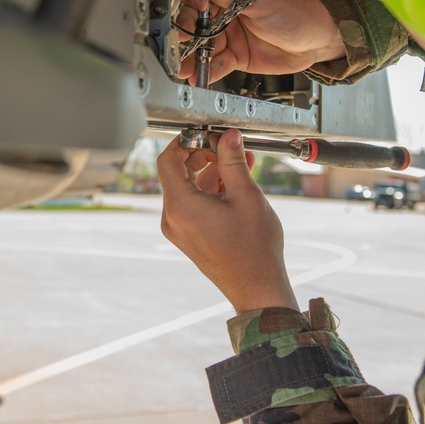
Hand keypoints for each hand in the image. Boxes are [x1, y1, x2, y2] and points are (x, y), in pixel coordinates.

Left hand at [156, 129, 298, 313]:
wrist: (257, 288)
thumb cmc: (254, 250)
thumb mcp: (246, 196)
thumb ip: (233, 162)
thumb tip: (228, 137)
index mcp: (180, 206)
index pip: (167, 160)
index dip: (185, 141)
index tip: (206, 135)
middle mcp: (172, 218)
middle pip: (178, 172)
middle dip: (204, 155)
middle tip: (229, 147)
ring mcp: (179, 228)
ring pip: (189, 187)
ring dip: (212, 172)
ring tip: (242, 164)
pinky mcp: (189, 235)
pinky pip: (194, 203)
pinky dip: (211, 190)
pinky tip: (236, 183)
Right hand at [178, 0, 345, 83]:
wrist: (317, 41)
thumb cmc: (299, 11)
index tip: (197, 3)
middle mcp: (225, 7)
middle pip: (194, 14)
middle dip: (186, 26)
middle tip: (184, 37)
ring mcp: (228, 32)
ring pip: (201, 42)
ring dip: (191, 55)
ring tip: (184, 66)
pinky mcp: (234, 55)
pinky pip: (215, 62)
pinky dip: (205, 70)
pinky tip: (198, 76)